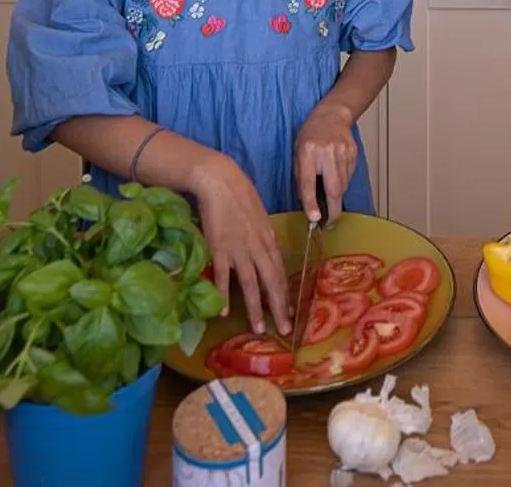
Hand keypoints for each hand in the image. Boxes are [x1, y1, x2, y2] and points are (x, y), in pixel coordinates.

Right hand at [189, 154, 289, 336]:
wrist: (220, 181)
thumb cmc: (239, 194)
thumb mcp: (259, 216)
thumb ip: (262, 237)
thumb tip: (266, 251)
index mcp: (269, 239)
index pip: (280, 272)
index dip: (286, 294)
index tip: (291, 312)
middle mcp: (258, 247)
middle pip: (272, 282)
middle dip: (279, 308)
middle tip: (285, 330)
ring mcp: (239, 250)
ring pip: (251, 284)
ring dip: (256, 308)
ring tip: (260, 329)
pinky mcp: (219, 249)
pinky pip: (223, 277)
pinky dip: (224, 295)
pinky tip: (225, 312)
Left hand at [294, 101, 358, 224]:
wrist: (331, 116)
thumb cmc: (310, 136)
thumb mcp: (298, 154)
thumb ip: (302, 177)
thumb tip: (309, 205)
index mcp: (308, 151)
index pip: (308, 182)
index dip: (311, 203)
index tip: (314, 219)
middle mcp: (327, 152)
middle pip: (334, 189)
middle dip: (333, 211)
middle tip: (329, 224)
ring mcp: (343, 152)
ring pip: (342, 186)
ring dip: (336, 195)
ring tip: (329, 193)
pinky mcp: (353, 154)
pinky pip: (348, 177)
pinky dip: (342, 182)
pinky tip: (335, 174)